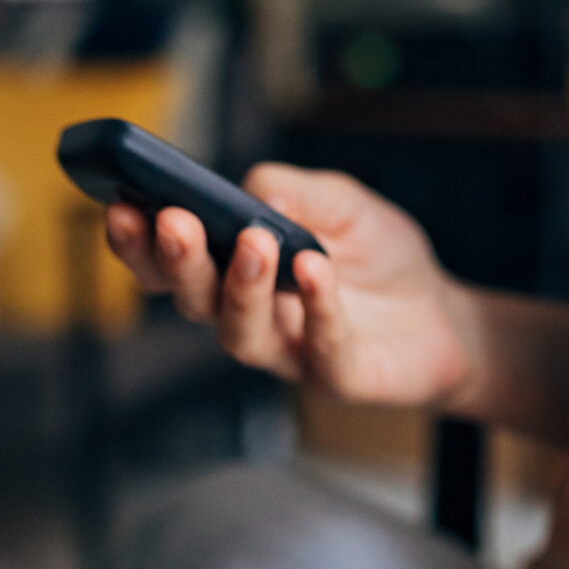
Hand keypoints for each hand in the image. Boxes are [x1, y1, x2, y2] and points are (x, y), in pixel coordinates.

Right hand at [104, 163, 477, 407]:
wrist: (448, 316)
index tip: (120, 205)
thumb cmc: (381, 259)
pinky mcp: (338, 377)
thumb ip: (294, 191)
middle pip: (193, 300)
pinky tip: (316, 271)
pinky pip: (321, 348)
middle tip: (174, 222)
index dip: (138, 241)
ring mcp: (290, 352)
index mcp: (233, 271)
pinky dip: (317, 307)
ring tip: (253, 242)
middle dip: (177, 262)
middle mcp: (250, 316)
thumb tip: (254, 191)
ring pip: (241, 334)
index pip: (168, 263)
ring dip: (240, 287)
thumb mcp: (342, 203)